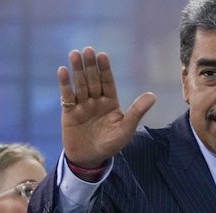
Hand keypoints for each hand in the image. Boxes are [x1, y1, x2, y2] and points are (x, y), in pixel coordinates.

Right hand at [58, 47, 156, 167]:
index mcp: (110, 103)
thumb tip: (153, 95)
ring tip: (74, 54)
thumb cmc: (110, 145)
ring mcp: (82, 105)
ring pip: (80, 84)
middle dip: (90, 66)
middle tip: (87, 50)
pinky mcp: (69, 112)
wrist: (90, 159)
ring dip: (77, 70)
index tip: (103, 55)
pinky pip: (68, 96)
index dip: (105, 69)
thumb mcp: (126, 129)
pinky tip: (63, 71)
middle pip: (93, 80)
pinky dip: (65, 84)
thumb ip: (137, 112)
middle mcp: (96, 100)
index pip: (108, 82)